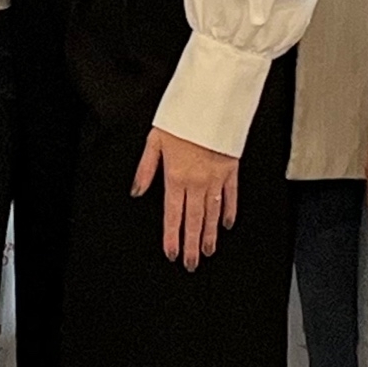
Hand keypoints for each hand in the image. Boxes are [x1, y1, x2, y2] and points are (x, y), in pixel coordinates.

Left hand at [132, 126, 237, 270]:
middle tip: (190, 263)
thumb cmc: (182, 118)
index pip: (172, 214)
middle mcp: (197, 181)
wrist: (211, 103)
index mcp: (176, 176)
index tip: (171, 253)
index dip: (172, 236)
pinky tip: (226, 225)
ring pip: (212, 213)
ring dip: (209, 235)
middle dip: (191, 245)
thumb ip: (145, 170)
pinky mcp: (231, 170)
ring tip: (207, 251)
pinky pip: (231, 196)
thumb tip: (136, 191)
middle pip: (193, 220)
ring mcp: (216, 178)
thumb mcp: (153, 141)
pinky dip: (229, 212)